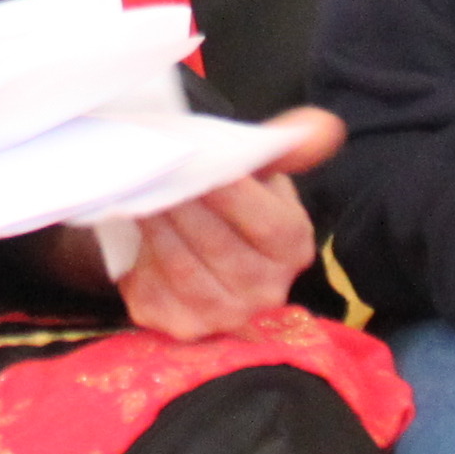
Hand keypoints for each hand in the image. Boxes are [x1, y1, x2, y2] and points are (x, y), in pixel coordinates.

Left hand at [89, 110, 341, 341]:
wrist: (202, 246)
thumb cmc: (233, 203)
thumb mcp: (260, 172)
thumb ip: (287, 147)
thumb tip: (322, 125)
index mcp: (294, 249)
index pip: (269, 226)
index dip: (232, 196)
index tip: (199, 163)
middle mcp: (267, 291)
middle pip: (221, 249)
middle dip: (185, 207)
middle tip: (156, 174)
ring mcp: (226, 316)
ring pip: (184, 271)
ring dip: (158, 230)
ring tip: (139, 196)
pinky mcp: (182, 328)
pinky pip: (153, 295)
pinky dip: (138, 264)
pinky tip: (133, 237)